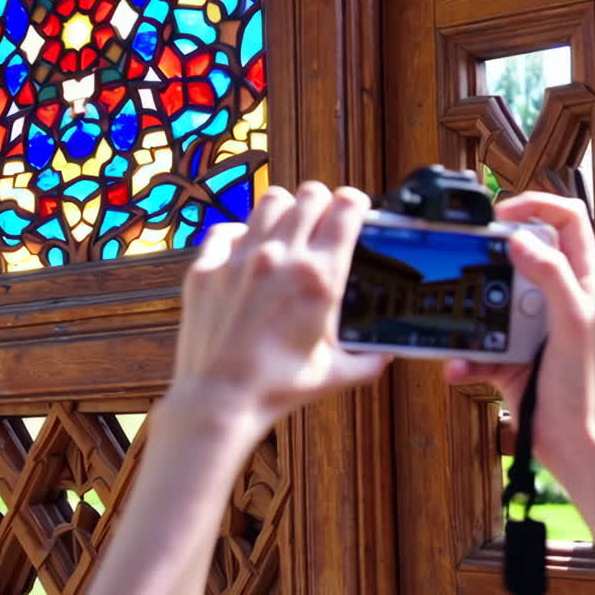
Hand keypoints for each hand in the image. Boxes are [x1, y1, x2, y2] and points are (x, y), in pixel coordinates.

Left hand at [170, 182, 390, 426]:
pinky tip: (246, 249)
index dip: (356, 202)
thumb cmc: (276, 388)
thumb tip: (386, 356)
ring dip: (286, 209)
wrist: (221, 399)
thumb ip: (368, 361)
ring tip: (287, 227)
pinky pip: (227, 229)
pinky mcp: (208, 268)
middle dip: (323, 202)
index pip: (346, 209)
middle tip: (324, 218)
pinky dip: (241, 233)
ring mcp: (241, 258)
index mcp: (319, 278)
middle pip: (310, 195)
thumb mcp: (334, 374)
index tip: (356, 208)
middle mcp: (282, 257)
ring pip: (270, 201)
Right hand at [444, 192, 594, 471]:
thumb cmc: (592, 391)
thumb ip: (552, 277)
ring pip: (490, 301)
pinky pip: (477, 348)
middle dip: (489, 258)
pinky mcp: (510, 360)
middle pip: (518, 256)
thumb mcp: (575, 324)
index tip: (501, 215)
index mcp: (585, 283)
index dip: (536, 206)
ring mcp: (532, 329)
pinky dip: (463, 357)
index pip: (567, 221)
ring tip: (457, 319)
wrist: (579, 449)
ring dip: (469, 311)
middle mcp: (558, 300)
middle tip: (466, 258)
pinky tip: (458, 365)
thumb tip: (520, 240)